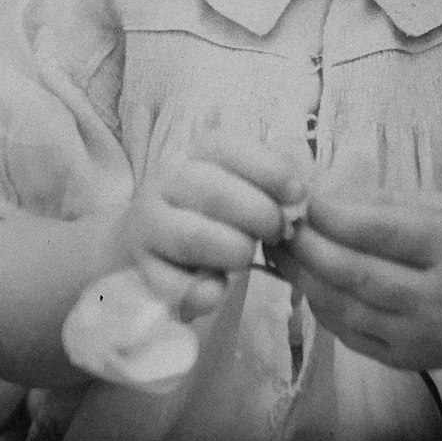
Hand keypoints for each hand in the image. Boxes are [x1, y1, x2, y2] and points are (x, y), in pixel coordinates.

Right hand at [111, 133, 306, 321]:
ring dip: (234, 251)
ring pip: (195, 237)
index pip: (227, 148)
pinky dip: (203, 292)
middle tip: (278, 232)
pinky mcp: (140, 268)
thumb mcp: (231, 180)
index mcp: (192, 154)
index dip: (268, 169)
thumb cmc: (204, 209)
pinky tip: (219, 289)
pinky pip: (174, 285)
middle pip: (215, 193)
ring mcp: (147, 225)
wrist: (142, 241)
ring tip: (247, 257)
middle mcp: (164, 182)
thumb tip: (301, 190)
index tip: (298, 192)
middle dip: (259, 215)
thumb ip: (265, 180)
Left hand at [273, 192, 441, 375]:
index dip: (337, 216)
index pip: (386, 233)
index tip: (303, 199)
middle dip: (308, 248)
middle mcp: (438, 298)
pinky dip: (319, 305)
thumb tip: (324, 194)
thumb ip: (389, 202)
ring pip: (345, 308)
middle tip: (277, 224)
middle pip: (358, 274)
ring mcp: (419, 337)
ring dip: (303, 277)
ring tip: (278, 250)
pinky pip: (348, 333)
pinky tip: (305, 280)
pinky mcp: (403, 362)